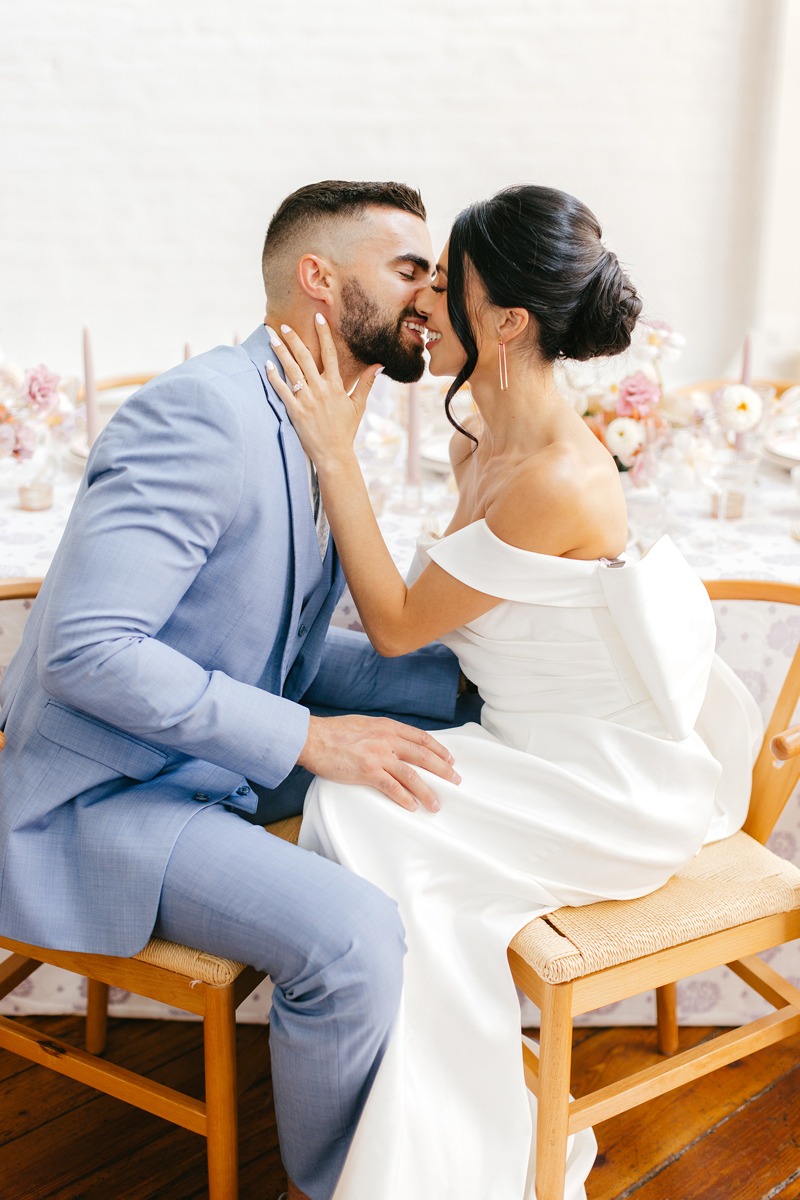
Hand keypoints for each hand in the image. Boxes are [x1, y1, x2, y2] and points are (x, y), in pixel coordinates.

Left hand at [266, 315, 381, 466]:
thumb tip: (379, 365)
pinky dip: (273, 376)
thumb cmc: (345, 431)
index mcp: (336, 386)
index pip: (330, 353)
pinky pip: (281, 390)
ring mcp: (307, 399)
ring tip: (271, 337)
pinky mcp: (295, 411)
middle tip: (284, 325)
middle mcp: (321, 389)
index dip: (324, 334)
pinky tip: (266, 364)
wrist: (334, 454)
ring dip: (280, 351)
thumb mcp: (358, 406)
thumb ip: (366, 383)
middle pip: (305, 357)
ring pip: (291, 369)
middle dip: (293, 339)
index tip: (318, 318)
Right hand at [297, 714, 460, 812]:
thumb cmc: (334, 733)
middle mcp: (387, 739)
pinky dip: (404, 798)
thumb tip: (394, 743)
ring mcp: (378, 755)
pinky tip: (413, 806)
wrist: (312, 738)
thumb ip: (381, 732)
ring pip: (411, 775)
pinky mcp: (367, 771)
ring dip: (427, 791)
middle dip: (442, 769)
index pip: (421, 737)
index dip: (438, 749)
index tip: (450, 759)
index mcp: (387, 726)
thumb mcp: (364, 724)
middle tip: (455, 780)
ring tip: (436, 804)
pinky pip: (392, 787)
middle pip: (423, 755)